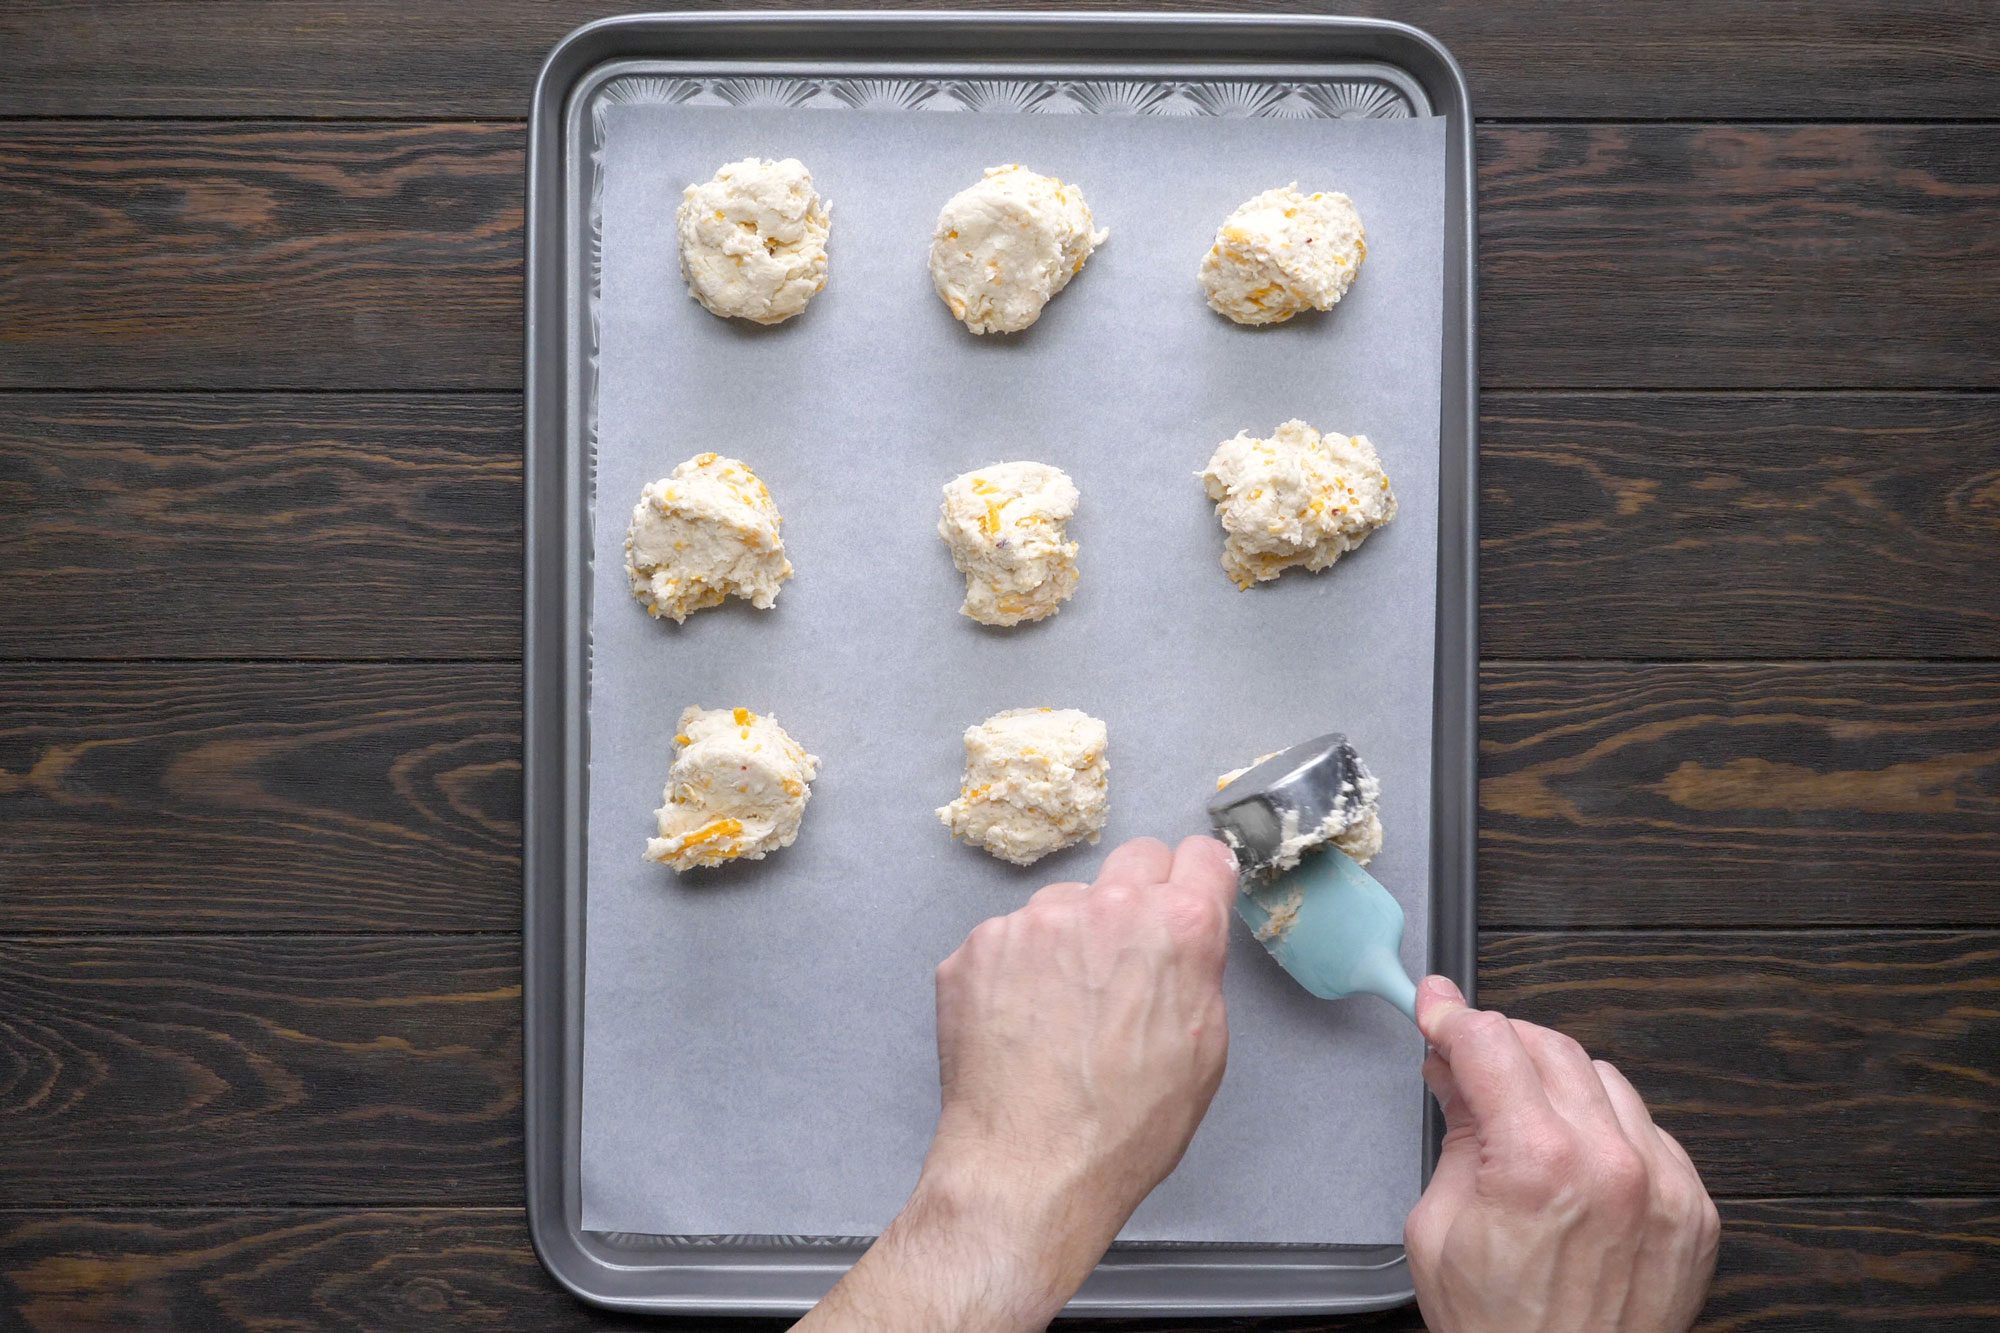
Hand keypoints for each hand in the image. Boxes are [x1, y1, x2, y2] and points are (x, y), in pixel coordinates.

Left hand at [797, 835, 1238, 1331]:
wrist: (1029, 1169)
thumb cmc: (1125, 1128)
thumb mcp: (1204, 1052)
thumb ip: (1197, 973)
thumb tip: (1184, 944)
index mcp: (1177, 928)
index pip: (1200, 855)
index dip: (1197, 883)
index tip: (1188, 898)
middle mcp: (1105, 906)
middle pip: (1134, 861)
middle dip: (1137, 900)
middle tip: (1125, 960)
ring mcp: (1034, 921)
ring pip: (1065, 903)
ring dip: (1070, 938)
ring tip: (1062, 1011)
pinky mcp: (979, 945)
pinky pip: (1010, 939)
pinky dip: (1017, 970)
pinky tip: (1020, 1023)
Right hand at [1407, 976, 1719, 1332]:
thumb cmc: (1502, 1329)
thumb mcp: (1438, 1227)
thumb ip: (1457, 1133)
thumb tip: (1455, 1071)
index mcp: (1537, 1164)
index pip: (1490, 1044)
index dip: (1452, 1016)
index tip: (1436, 1005)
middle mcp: (1611, 1163)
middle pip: (1550, 1047)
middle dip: (1500, 1043)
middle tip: (1467, 1059)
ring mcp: (1663, 1185)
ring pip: (1604, 1078)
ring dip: (1557, 1081)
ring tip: (1525, 1117)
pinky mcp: (1693, 1208)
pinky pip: (1649, 1129)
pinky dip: (1609, 1126)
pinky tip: (1578, 1157)